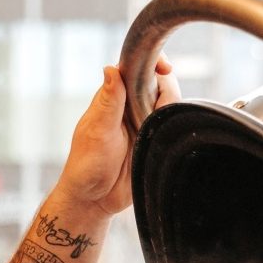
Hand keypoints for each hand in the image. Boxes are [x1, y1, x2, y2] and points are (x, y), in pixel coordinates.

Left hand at [53, 56, 180, 216]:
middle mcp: (131, 106)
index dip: (153, 62)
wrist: (95, 199)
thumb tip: (111, 68)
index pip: (137, 67)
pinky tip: (164, 137)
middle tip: (155, 112)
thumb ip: (109, 101)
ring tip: (153, 131)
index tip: (165, 68)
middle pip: (160, 83)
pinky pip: (172, 125)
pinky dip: (175, 125)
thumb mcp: (97, 131)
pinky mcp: (154, 139)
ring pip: (170, 103)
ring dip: (170, 110)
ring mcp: (144, 122)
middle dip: (166, 91)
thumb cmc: (87, 164)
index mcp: (113, 97)